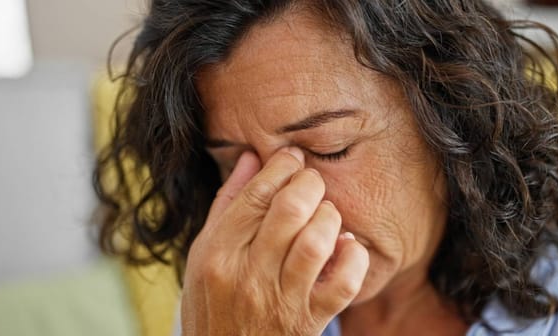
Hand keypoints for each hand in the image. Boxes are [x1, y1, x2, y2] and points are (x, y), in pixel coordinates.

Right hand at [181, 147, 369, 335]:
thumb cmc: (213, 303)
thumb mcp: (204, 254)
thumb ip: (229, 204)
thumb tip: (251, 157)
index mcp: (218, 254)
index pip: (256, 195)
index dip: (281, 167)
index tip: (292, 158)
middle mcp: (248, 276)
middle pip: (290, 210)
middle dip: (309, 184)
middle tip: (312, 184)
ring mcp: (281, 301)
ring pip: (317, 241)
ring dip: (329, 218)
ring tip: (326, 215)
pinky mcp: (309, 322)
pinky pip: (343, 284)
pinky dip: (353, 258)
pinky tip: (345, 248)